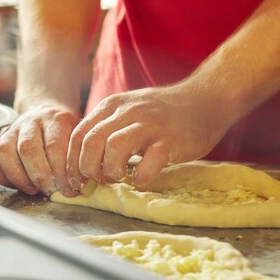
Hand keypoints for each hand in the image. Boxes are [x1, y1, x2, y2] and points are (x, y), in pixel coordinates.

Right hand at [0, 104, 79, 196]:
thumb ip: (78, 156)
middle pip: (28, 149)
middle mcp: (31, 120)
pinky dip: (4, 176)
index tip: (69, 189)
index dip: (60, 172)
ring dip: (20, 178)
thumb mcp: (78, 136)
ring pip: (6, 152)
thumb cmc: (66, 131)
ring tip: (34, 191)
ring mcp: (12, 129)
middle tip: (52, 193)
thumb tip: (79, 184)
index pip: (54, 146)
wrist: (47, 111)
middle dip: (40, 177)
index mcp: (55, 118)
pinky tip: (20, 185)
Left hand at [66, 84, 230, 192]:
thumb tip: (82, 160)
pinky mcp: (171, 140)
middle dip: (87, 168)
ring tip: (121, 176)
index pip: (78, 134)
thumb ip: (106, 128)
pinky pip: (148, 163)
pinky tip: (143, 177)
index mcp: (111, 106)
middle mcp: (127, 112)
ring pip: (113, 149)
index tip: (77, 180)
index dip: (72, 162)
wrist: (206, 99)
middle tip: (99, 179)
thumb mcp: (128, 111)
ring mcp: (149, 125)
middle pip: (90, 142)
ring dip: (111, 171)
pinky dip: (140, 177)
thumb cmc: (163, 113)